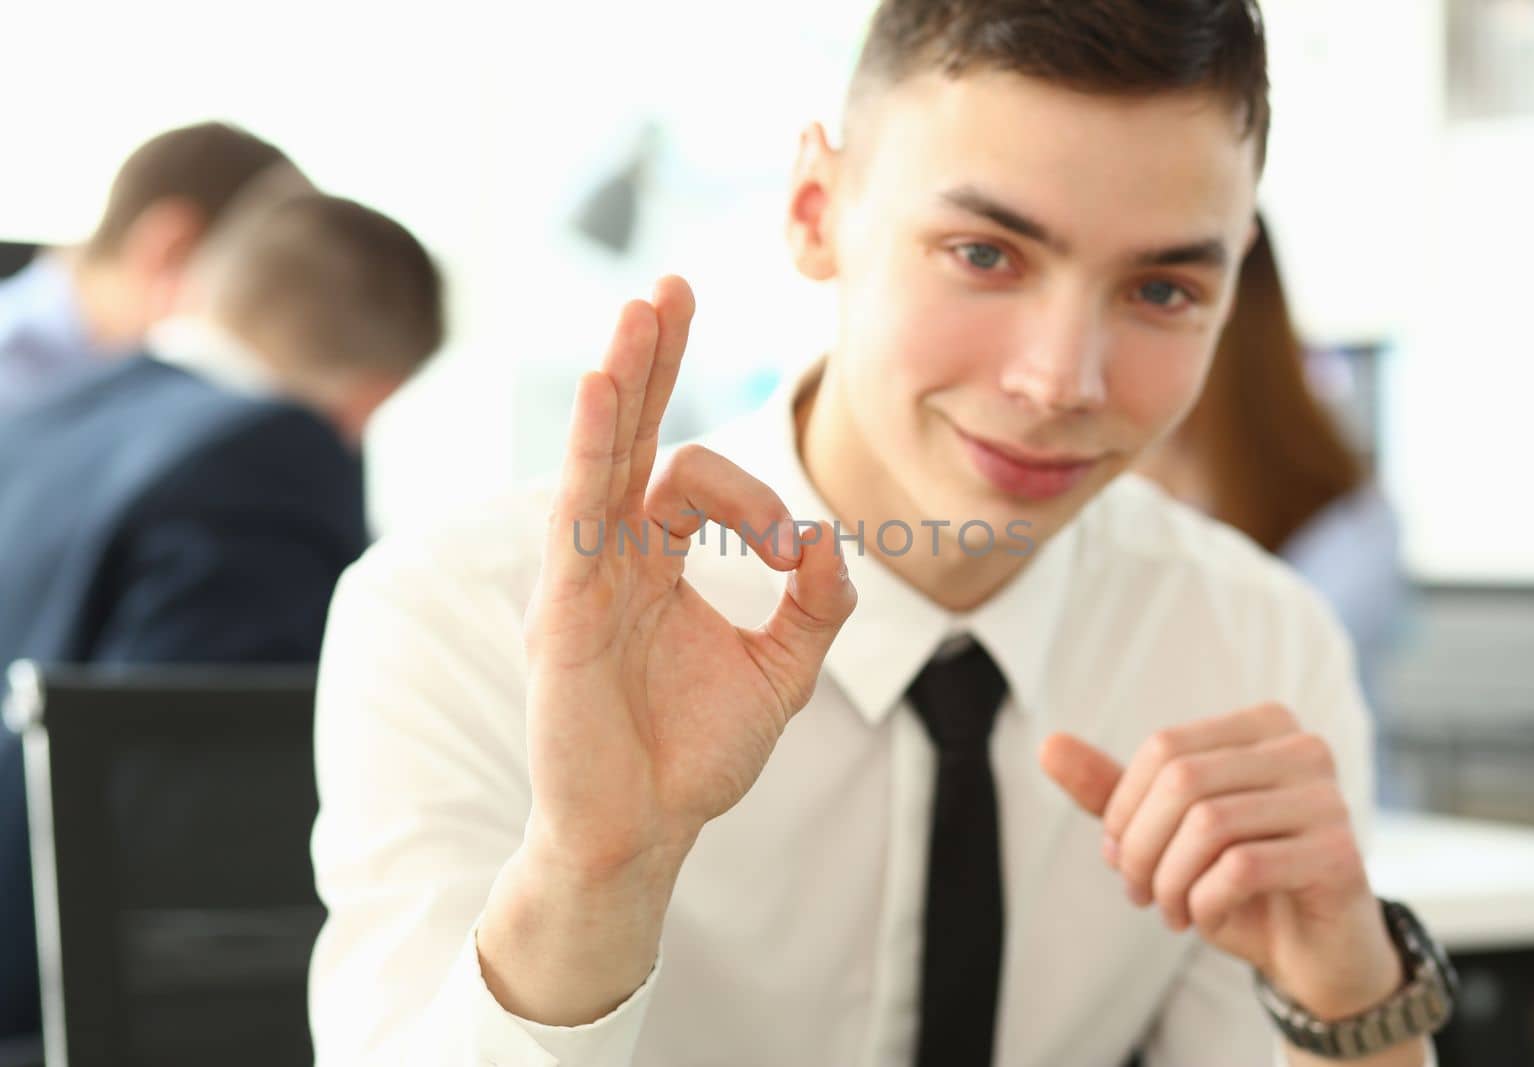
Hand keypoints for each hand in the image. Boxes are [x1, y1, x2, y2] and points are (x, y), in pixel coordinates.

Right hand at [522, 276, 856, 880]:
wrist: (645, 833)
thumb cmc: (693, 754)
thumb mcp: (782, 672)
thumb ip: (817, 604)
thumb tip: (835, 537)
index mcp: (655, 559)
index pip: (695, 479)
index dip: (758, 500)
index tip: (796, 554)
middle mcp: (613, 553)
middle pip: (631, 434)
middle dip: (654, 359)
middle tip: (673, 285)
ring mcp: (582, 577)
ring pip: (599, 458)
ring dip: (621, 381)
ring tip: (640, 311)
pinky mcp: (563, 612)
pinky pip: (575, 517)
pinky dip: (587, 450)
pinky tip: (597, 388)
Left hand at [1039, 703, 1403, 1018]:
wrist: (1312, 953)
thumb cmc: (1239, 882)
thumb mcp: (1166, 833)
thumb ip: (1110, 790)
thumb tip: (1047, 744)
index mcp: (1264, 726)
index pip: (1165, 747)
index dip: (1123, 806)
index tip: (1115, 854)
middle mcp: (1303, 749)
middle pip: (1183, 781)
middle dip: (1140, 847)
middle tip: (1136, 893)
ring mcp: (1329, 799)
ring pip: (1209, 824)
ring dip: (1169, 880)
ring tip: (1168, 911)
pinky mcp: (1340, 854)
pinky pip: (1242, 869)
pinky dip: (1204, 902)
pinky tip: (1204, 920)